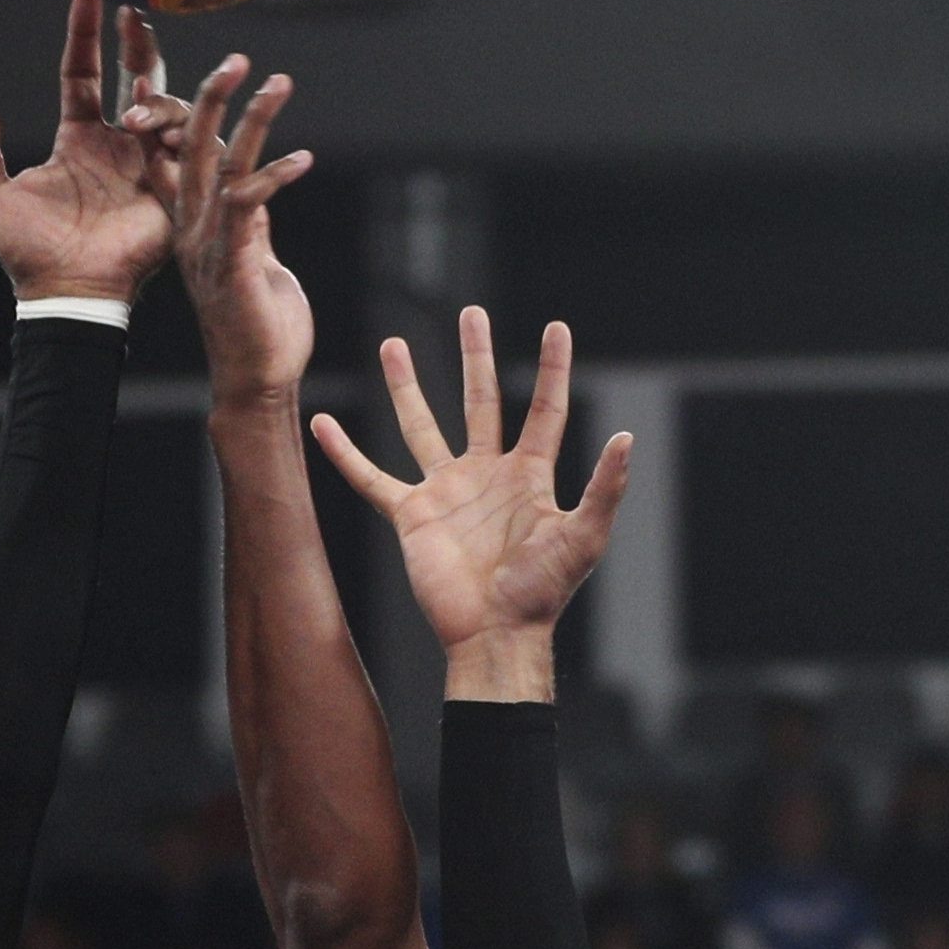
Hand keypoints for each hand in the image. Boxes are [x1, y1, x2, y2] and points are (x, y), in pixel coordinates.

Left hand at [0, 0, 179, 302]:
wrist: (68, 291)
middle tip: (139, 1)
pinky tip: (166, 131)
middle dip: (137, 39)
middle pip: (134, 76)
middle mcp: (118, 143)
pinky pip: (190, 146)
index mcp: (78, 137)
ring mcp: (150, 162)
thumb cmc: (26, 250)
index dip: (85, 33)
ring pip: (166, 106)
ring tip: (137, 121)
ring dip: (155, 100)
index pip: (83, 72)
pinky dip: (183, 130)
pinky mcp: (175, 186)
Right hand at [167, 55, 316, 402]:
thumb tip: (253, 184)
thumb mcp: (254, 257)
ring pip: (222, 165)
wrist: (258, 381)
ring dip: (253, 120)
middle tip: (236, 55)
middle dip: (211, 95)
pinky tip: (304, 159)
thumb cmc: (261, 324)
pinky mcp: (234, 263)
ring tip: (278, 82)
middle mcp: (195, 226)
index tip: (207, 73)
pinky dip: (276, 177)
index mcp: (196, 222)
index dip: (177, 110)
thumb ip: (250, 220)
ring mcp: (210, 243)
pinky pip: (250, 207)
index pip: (177, 153)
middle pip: (192, 146)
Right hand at [311, 311, 632, 696]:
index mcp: (529, 475)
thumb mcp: (583, 536)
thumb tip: (626, 438)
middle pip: (480, 401)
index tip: (556, 327)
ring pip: (422, 426)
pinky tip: (323, 425)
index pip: (544, 409)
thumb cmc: (543, 592)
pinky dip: (346, 453)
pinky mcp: (411, 516)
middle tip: (472, 313)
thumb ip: (604, 487)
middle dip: (475, 357)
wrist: (495, 635)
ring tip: (395, 344)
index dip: (552, 369)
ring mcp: (446, 491)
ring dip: (407, 386)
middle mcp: (486, 474)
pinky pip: (372, 478)